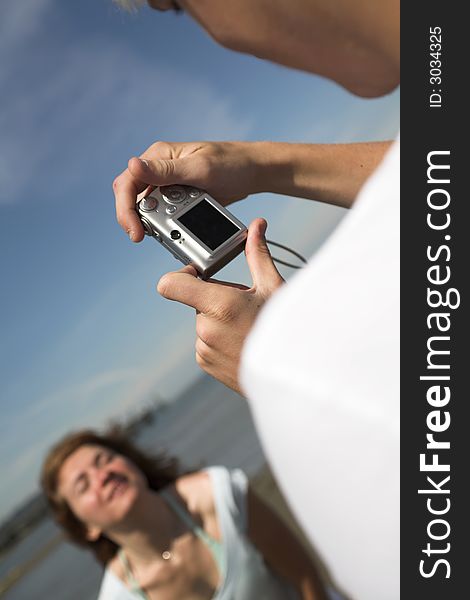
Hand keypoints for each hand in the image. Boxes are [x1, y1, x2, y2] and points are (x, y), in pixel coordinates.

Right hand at [112, 141, 262, 241]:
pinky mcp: (180, 198)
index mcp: (159, 157)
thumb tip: (132, 165)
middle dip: (136, 219)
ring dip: (154, 223)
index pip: (128, 183)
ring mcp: (169, 185)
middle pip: (132, 198)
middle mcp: (159, 169)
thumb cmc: (231, 163)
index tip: (135, 231)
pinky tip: (178, 232)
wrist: (254, 172)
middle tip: (143, 238)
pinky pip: (165, 215)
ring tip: (169, 231)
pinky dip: (168, 225)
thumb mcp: (199, 168)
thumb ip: (166, 171)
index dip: (125, 209)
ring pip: (148, 209)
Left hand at [157, 218, 283, 393]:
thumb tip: (257, 226)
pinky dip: (220, 339)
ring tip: (246, 327)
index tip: (199, 275)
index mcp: (219, 305)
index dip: (180, 275)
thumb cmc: (286, 330)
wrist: (293, 372)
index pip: (171, 285)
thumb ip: (257, 255)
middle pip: (196, 301)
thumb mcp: (273, 288)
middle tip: (243, 306)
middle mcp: (206, 329)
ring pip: (203, 322)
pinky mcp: (206, 364)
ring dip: (219, 321)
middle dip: (215, 299)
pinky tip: (242, 341)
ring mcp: (205, 349)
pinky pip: (205, 342)